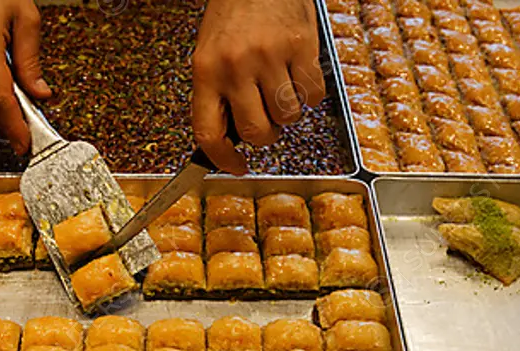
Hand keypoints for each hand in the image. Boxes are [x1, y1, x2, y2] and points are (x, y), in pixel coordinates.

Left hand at [192, 0, 325, 174]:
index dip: (223, 159)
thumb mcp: (210, 54)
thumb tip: (232, 140)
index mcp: (206, 71)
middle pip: (255, 132)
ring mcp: (270, 56)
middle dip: (265, 137)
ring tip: (281, 90)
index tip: (236, 167)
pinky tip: (298, 75)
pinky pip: (313, 95)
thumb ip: (217, 94)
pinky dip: (310, 94)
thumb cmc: (234, 14)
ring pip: (287, 117)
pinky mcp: (301, 47)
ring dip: (288, 113)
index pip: (209, 132)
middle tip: (267, 124)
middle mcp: (236, 65)